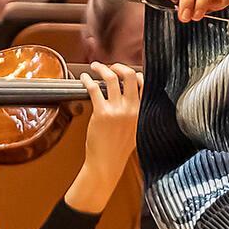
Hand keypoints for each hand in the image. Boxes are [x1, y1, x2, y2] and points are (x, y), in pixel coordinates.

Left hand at [65, 63, 141, 213]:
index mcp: (143, 110)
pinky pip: (94, 89)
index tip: (126, 72)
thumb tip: (130, 98)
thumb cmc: (119, 148)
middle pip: (129, 76)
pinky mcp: (101, 113)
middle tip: (111, 66)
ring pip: (111, 79)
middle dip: (119, 66)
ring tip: (95, 66)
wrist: (107, 163)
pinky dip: (88, 80)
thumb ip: (136, 112)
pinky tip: (84, 78)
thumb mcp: (137, 128)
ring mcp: (117, 110)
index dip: (135, 73)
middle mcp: (132, 108)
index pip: (144, 83)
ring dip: (102, 69)